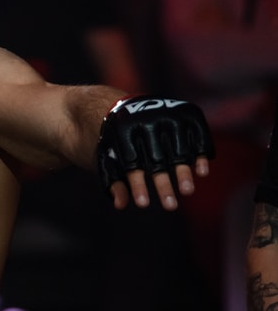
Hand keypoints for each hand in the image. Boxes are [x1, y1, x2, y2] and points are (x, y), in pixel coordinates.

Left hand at [96, 96, 214, 210]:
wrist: (127, 104)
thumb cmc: (116, 139)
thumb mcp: (108, 155)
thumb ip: (112, 179)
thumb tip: (120, 205)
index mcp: (122, 128)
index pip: (131, 161)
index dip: (137, 184)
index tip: (143, 204)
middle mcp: (147, 118)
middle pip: (157, 159)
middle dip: (163, 184)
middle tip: (170, 206)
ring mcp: (169, 114)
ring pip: (179, 149)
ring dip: (184, 172)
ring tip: (187, 192)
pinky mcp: (188, 112)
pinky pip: (198, 135)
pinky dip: (200, 153)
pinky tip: (201, 172)